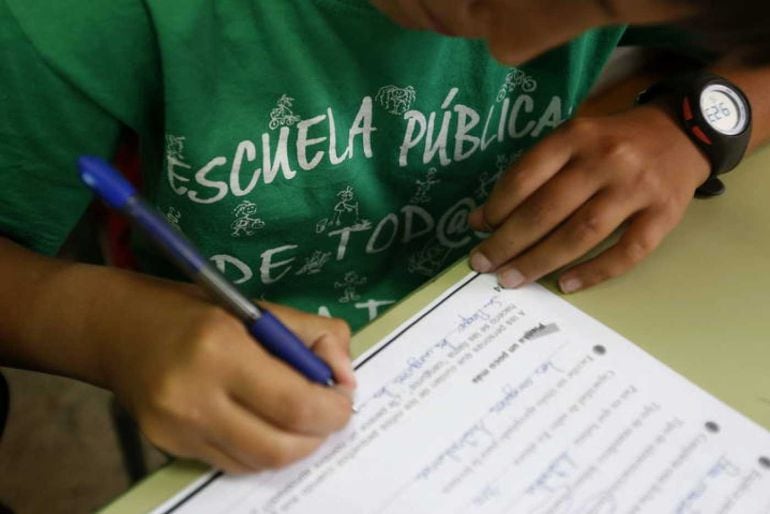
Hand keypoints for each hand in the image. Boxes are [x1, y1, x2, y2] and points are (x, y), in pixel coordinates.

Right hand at [102, 286, 355, 473]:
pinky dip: (261, 450)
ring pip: (259, 463)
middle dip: (318, 435)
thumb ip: (315, 335)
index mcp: (221, 348)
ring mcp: (177, 429)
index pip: (294, 403)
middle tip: (327, 415)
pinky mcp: (169, 448)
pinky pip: (233, 464)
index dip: (332, 410)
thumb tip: (346, 378)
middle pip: (279, 446)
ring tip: (298, 418)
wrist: (120, 330)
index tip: (342, 400)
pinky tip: (263, 423)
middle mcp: (194, 396)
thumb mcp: (258, 308)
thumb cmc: (198, 312)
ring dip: (293, 446)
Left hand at [468, 104, 710, 293]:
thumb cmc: (613, 142)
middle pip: (547, 209)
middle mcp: (605, 160)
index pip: (525, 177)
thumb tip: (483, 219)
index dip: (497, 207)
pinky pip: (626, 251)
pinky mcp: (664, 215)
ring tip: (512, 279)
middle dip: (509, 242)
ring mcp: (636, 188)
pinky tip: (565, 284)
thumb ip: (531, 174)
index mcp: (575, 137)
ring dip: (540, 260)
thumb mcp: (571, 141)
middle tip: (484, 264)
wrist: (683, 132)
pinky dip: (594, 271)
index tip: (478, 230)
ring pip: (581, 233)